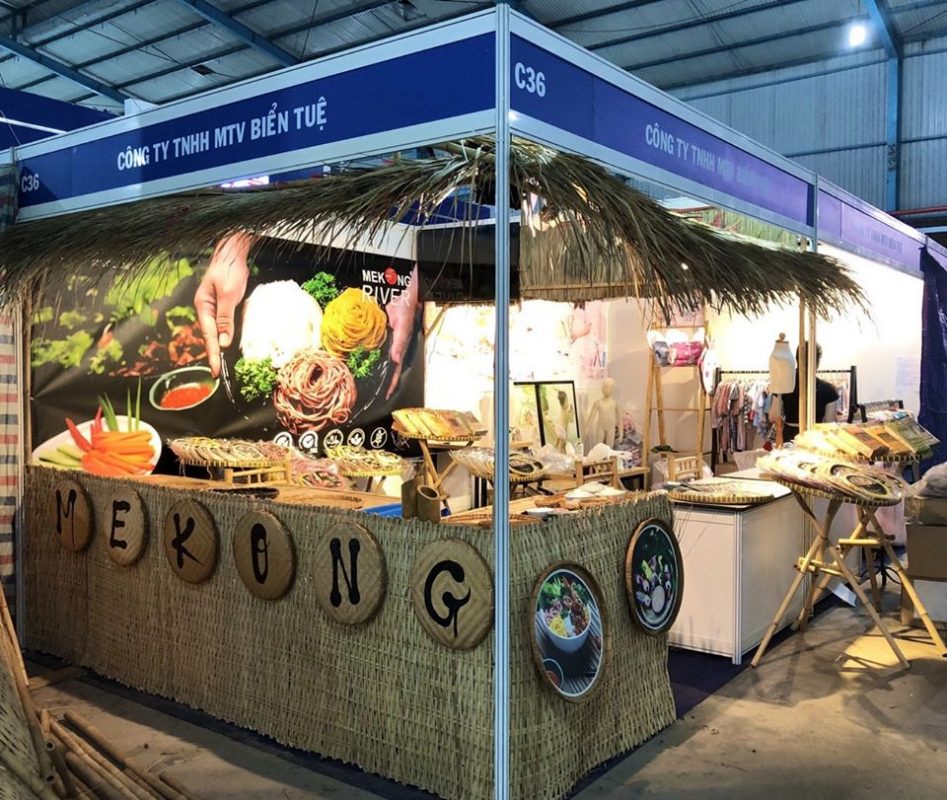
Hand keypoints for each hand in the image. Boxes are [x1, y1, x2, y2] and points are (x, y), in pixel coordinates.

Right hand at [194, 232, 254, 376]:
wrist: (233, 253)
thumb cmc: (229, 270)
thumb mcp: (228, 294)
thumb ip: (225, 318)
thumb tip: (223, 342)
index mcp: (203, 306)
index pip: (209, 336)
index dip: (213, 354)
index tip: (215, 371)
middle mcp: (205, 308)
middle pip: (209, 336)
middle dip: (213, 354)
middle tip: (217, 373)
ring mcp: (212, 307)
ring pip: (214, 331)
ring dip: (218, 347)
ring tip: (220, 364)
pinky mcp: (220, 305)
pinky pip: (221, 324)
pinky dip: (223, 336)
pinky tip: (225, 344)